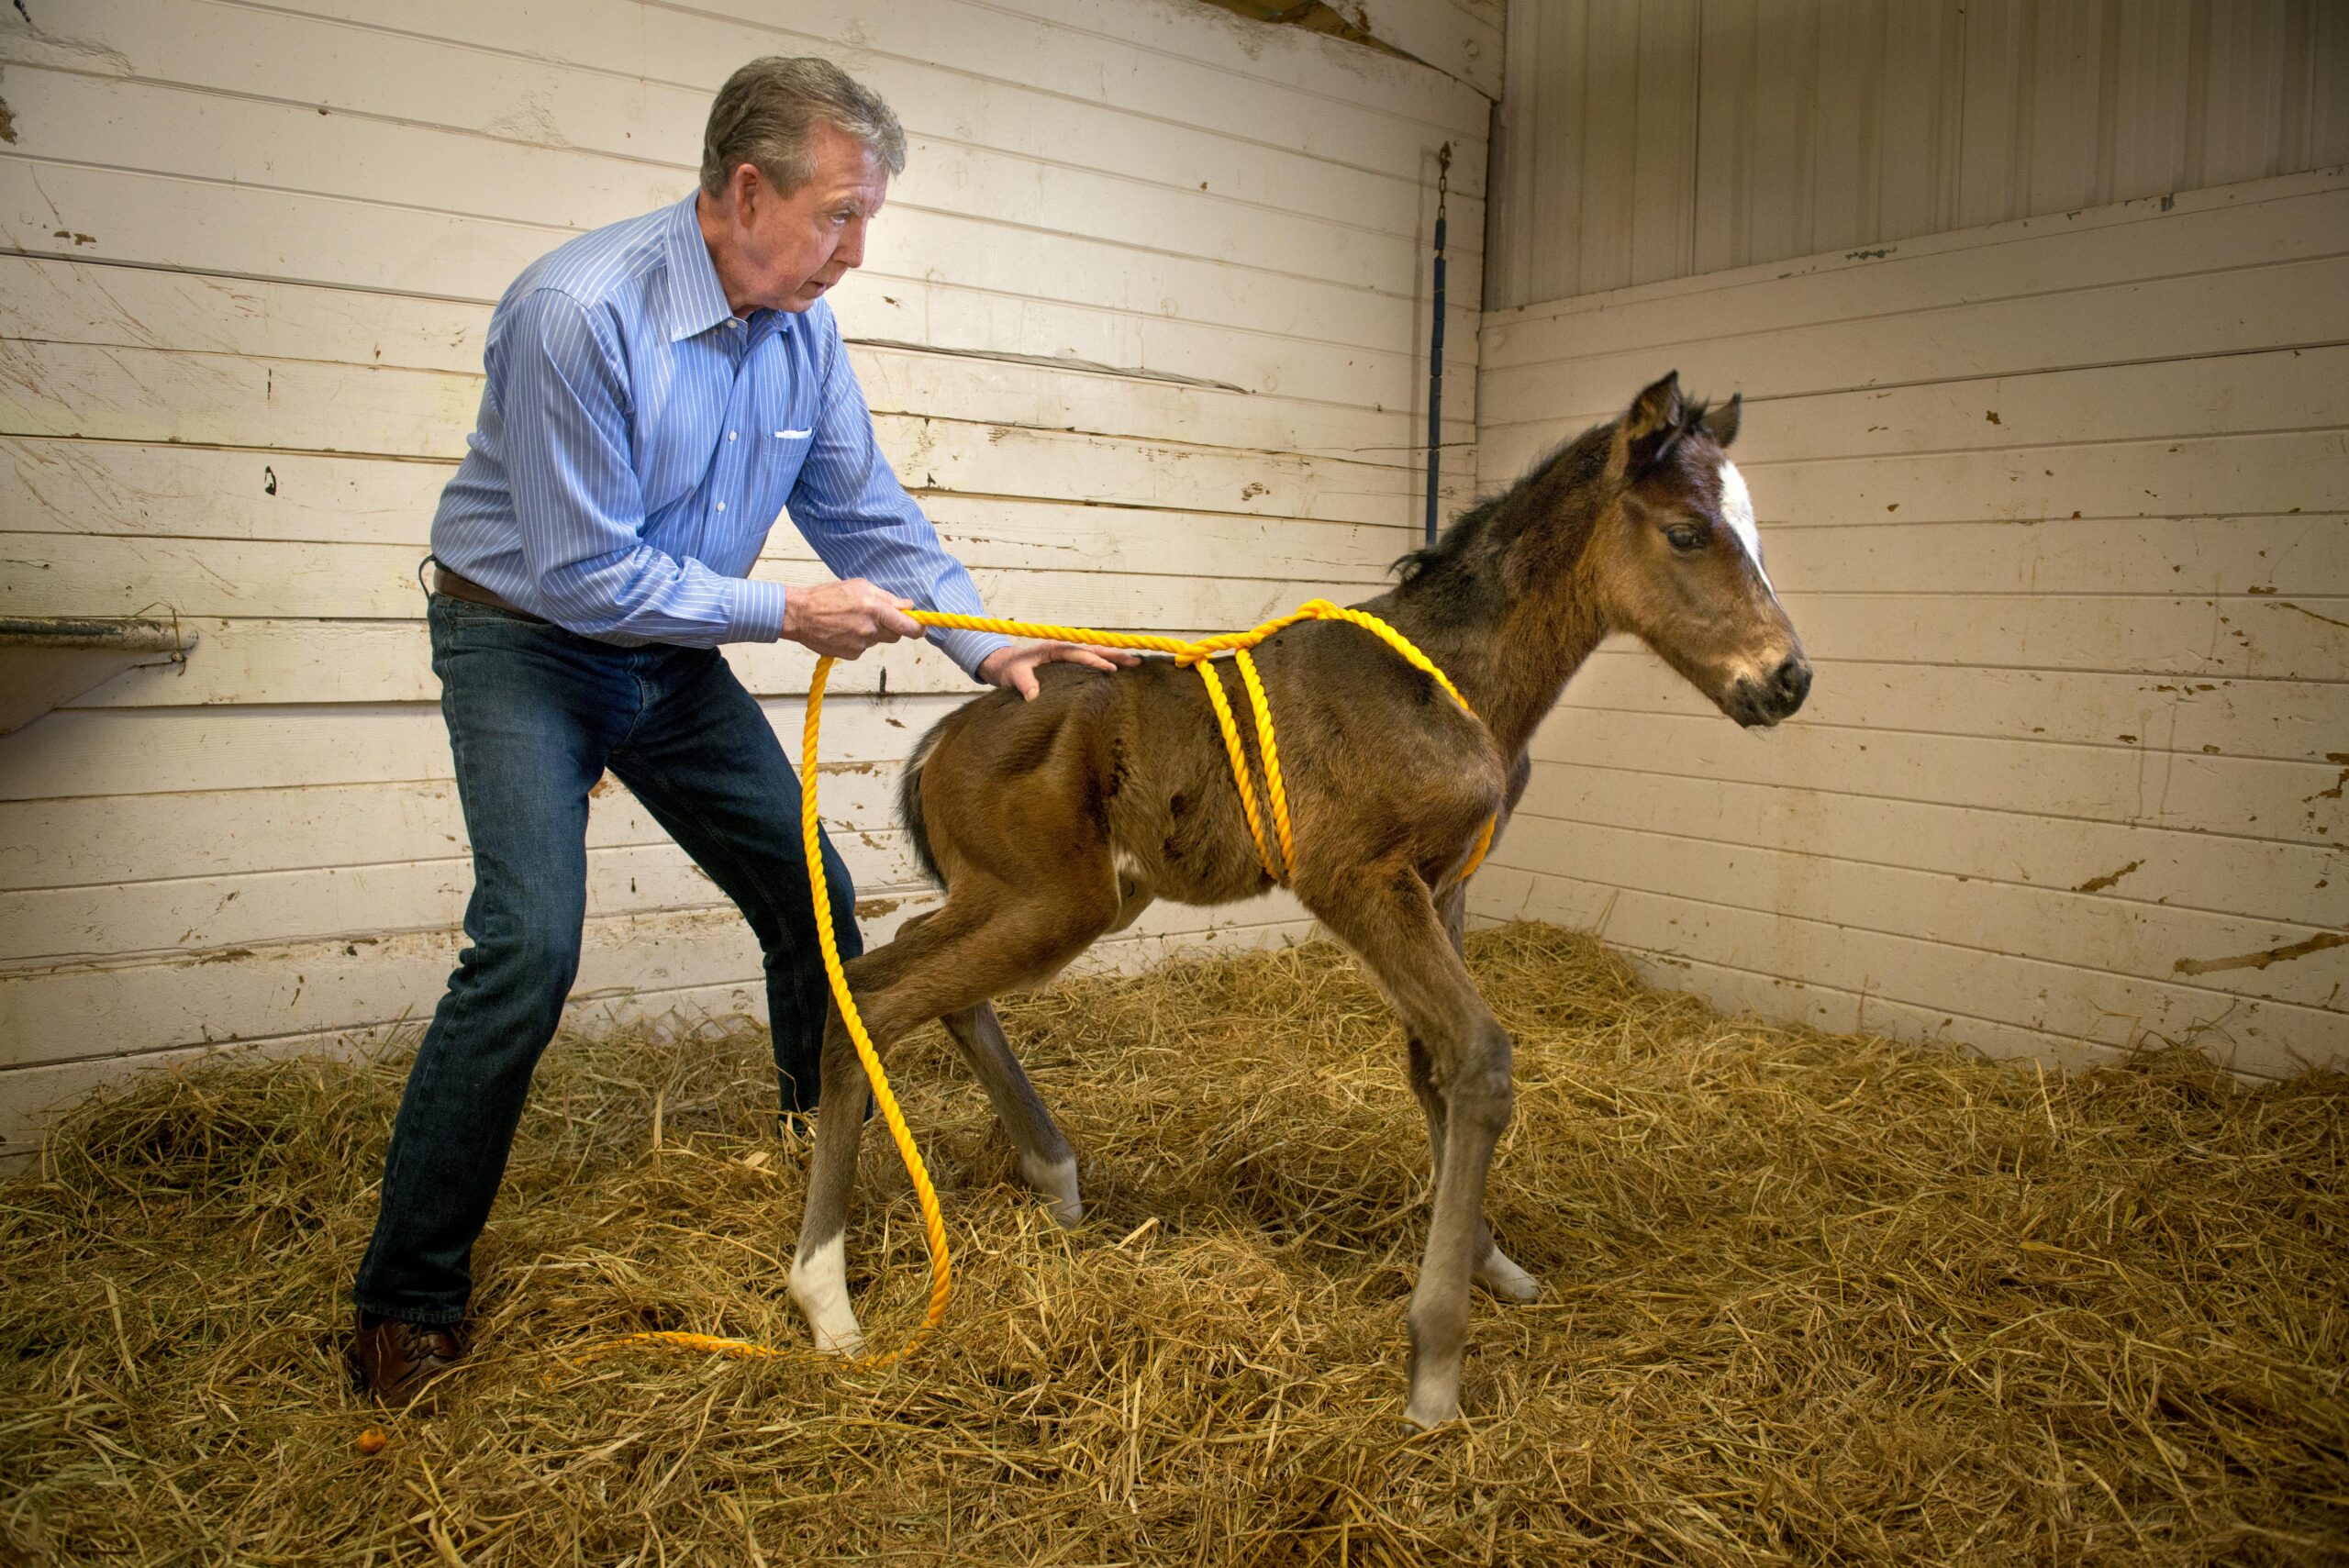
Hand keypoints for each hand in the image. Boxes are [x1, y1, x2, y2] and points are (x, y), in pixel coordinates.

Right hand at [782, 579, 923, 658]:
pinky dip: (859, 641)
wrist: (800, 615)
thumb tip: (908, 605)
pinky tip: (844, 630)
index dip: (919, 629)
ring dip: (873, 632)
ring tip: (852, 620)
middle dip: (893, 627)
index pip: (908, 626)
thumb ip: (887, 597)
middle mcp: (870, 629)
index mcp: (875, 610)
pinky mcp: (851, 655)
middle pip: (896, 636)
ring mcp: (861, 644)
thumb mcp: (860, 587)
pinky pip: (864, 648)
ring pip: (878, 641)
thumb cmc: (828, 597)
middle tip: (877, 617)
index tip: (922, 628)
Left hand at [977, 640, 1140, 699]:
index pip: (1078, 653)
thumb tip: (1033, 695)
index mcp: (1053, 648)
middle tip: (1136, 661)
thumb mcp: (1013, 676)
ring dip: (1114, 657)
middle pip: (1094, 649)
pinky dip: (1105, 661)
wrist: (1002, 664)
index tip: (1110, 669)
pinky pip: (1090, 659)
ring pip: (1095, 652)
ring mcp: (1067, 653)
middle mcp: (1063, 647)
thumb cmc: (1008, 669)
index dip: (1094, 661)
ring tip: (1135, 663)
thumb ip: (1023, 683)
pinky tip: (1118, 669)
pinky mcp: (1067, 661)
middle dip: (1114, 654)